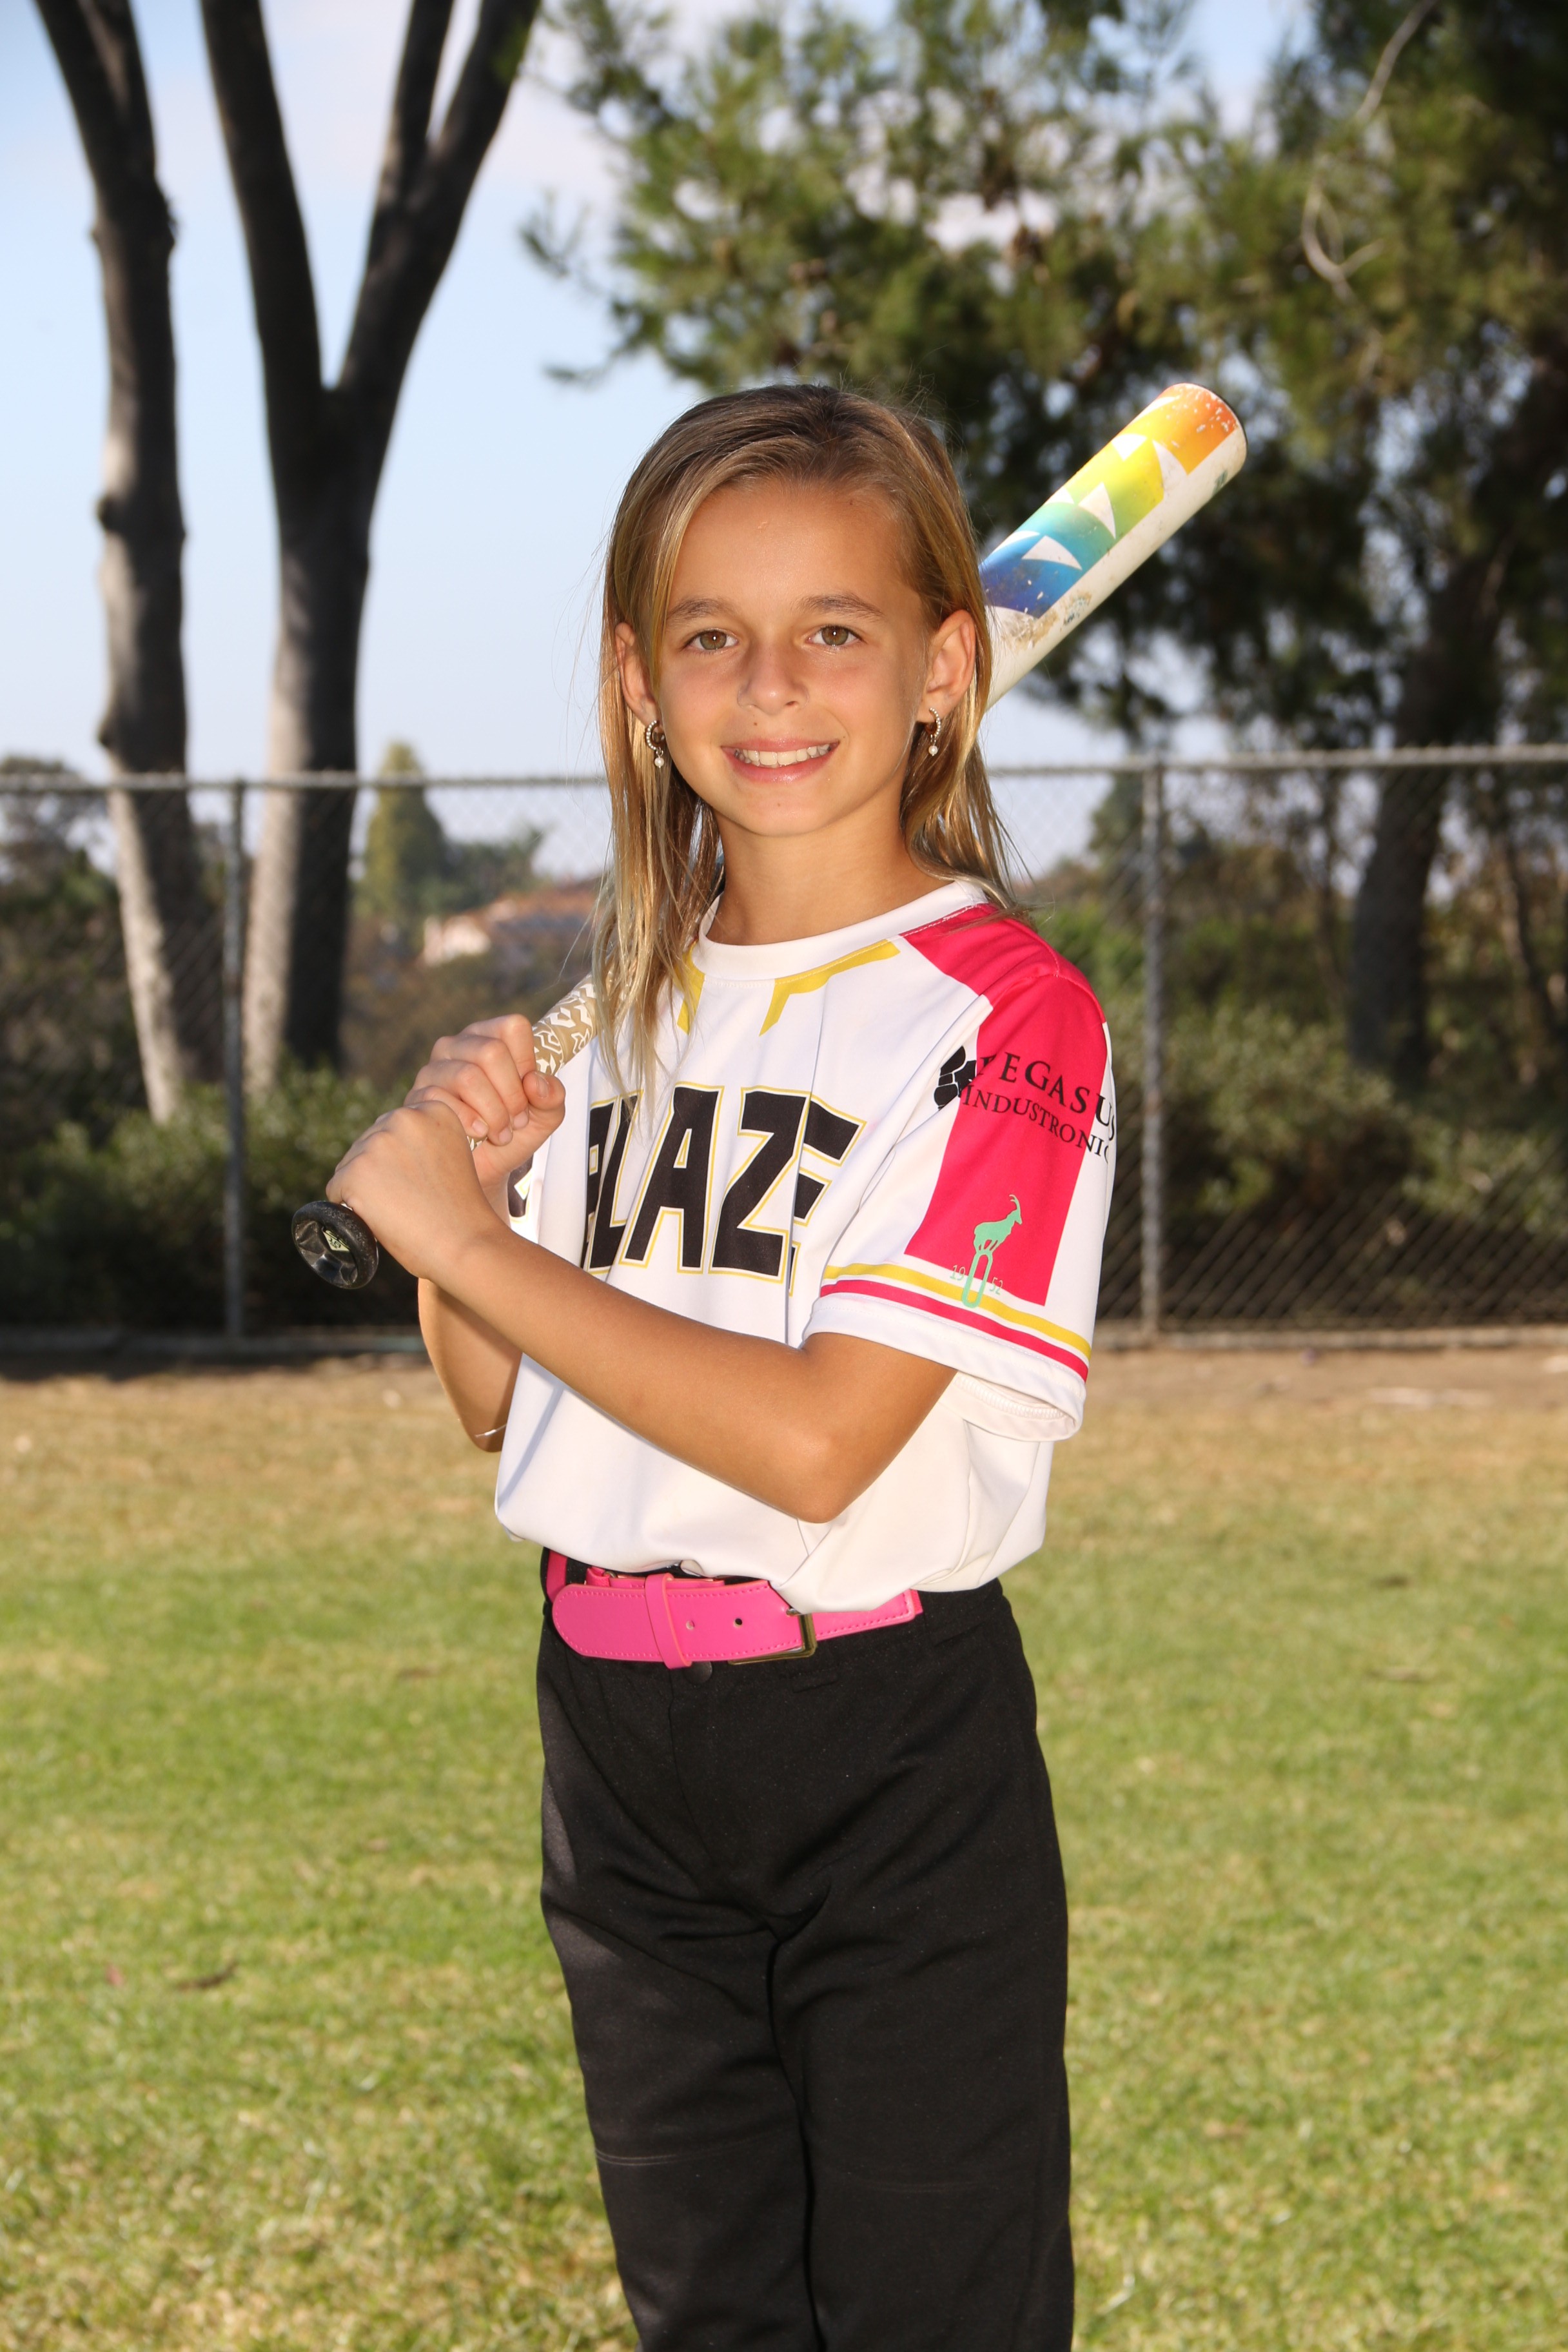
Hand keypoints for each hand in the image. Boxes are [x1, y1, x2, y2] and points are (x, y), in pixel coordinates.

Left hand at [326, 1099, 505, 1285]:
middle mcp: (404, 1117)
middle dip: (378, 1170)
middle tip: (408, 1199)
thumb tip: (385, 1149)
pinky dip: (349, 1206)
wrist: (465, 1243)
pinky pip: (336, 1189)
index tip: (421, 1180)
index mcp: (432, 1109)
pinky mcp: (356, 1171)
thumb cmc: (460, 1211)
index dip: (401, 1159)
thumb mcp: (450, 1155)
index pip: (393, 1128)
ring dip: (364, 1187)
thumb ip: (423, 1141)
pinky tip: (378, 1217)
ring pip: (350, 1165)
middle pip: (369, 1142)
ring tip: (398, 1209)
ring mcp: (377, 1143)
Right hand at [405, 1015, 566, 1214]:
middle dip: (511, 1095)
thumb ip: (553, 1096)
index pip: (513, 1027)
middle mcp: (458, 1045)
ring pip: (468, 1077)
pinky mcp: (417, 1096)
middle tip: (516, 1120)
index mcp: (490, 1038)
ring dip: (492, 1113)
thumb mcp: (545, 1116)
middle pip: (492, 1051)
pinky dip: (469, 1124)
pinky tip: (477, 1135)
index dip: (527, 1064)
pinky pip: (442, 1101)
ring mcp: (433, 1069)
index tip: (529, 1092)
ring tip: (500, 1133)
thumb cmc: (512, 1134)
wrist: (482, 1170)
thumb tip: (535, 1082)